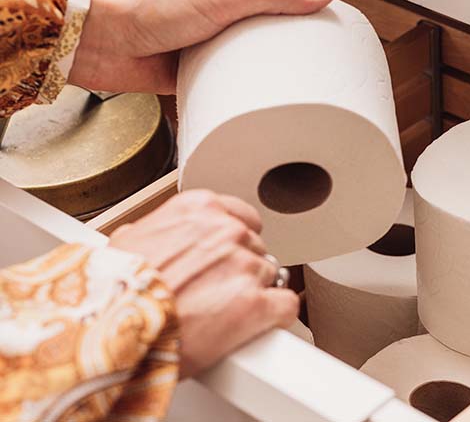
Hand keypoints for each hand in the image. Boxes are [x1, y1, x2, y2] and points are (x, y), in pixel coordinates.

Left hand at [68, 0, 336, 94]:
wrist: (101, 43)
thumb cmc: (147, 7)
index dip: (305, 5)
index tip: (331, 24)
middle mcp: (217, 5)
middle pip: (266, 23)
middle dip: (287, 40)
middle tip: (316, 58)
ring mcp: (207, 37)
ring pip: (248, 53)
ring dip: (262, 66)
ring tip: (291, 80)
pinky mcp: (195, 67)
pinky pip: (227, 78)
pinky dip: (239, 86)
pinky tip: (254, 94)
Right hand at [109, 189, 298, 376]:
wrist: (110, 331)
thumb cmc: (115, 292)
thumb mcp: (127, 244)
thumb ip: (156, 232)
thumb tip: (152, 236)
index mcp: (199, 210)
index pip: (242, 217)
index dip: (235, 243)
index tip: (227, 258)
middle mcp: (227, 232)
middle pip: (256, 249)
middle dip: (240, 271)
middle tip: (215, 293)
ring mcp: (244, 266)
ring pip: (270, 277)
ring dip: (253, 295)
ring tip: (222, 315)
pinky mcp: (257, 303)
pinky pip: (285, 305)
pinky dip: (275, 317)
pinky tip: (257, 326)